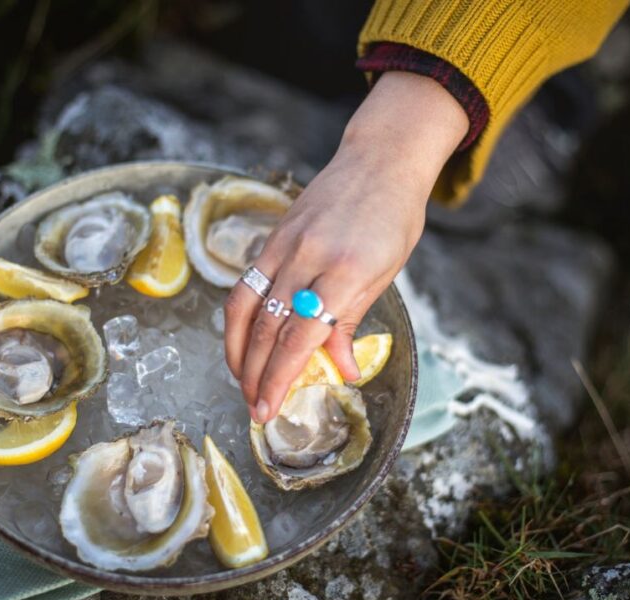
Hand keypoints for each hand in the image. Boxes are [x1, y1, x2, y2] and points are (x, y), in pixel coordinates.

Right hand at [223, 71, 468, 422]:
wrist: (379, 161)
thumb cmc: (393, 219)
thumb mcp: (385, 275)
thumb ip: (352, 322)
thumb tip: (342, 371)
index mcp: (346, 272)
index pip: (301, 338)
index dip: (280, 379)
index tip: (269, 409)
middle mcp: (308, 257)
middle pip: (267, 328)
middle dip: (255, 375)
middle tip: (253, 407)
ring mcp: (285, 245)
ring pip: (245, 307)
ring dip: (237, 351)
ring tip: (241, 381)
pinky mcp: (272, 236)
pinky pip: (245, 283)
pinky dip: (237, 319)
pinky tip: (239, 341)